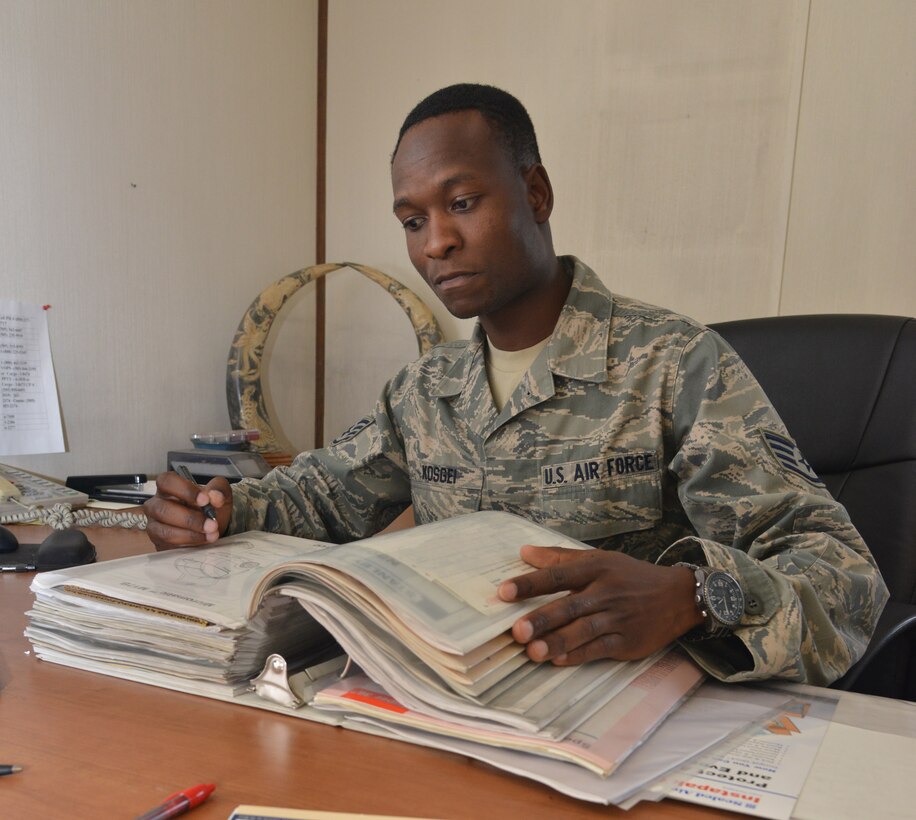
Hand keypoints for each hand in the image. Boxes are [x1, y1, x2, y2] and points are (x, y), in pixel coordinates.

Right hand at [144, 472, 231, 548]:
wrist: (209, 528)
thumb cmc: (208, 507)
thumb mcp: (218, 494)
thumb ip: (219, 489)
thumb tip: (215, 496)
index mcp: (168, 487)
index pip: (167, 481)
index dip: (185, 490)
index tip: (205, 500)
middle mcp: (156, 504)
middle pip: (163, 509)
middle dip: (190, 519)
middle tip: (212, 524)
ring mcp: (154, 524)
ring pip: (165, 530)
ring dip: (191, 534)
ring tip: (211, 534)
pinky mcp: (158, 541)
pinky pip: (169, 544)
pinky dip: (189, 543)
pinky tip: (203, 539)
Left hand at [497, 546, 702, 663]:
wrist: (677, 597)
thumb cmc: (630, 576)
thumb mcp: (599, 559)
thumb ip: (560, 557)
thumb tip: (524, 552)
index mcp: (595, 568)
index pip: (558, 575)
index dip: (530, 584)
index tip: (503, 592)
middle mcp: (605, 592)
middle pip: (569, 606)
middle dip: (542, 619)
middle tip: (516, 630)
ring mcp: (617, 618)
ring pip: (583, 631)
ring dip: (557, 641)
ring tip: (532, 652)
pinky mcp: (627, 641)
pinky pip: (600, 649)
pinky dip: (579, 655)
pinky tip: (558, 660)